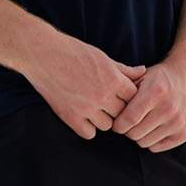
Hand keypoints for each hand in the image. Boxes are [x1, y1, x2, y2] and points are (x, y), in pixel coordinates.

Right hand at [27, 34, 145, 139]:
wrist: (44, 54)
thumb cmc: (74, 52)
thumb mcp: (103, 57)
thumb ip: (123, 69)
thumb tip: (142, 72)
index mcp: (113, 79)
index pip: (134, 98)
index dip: (129, 97)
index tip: (122, 95)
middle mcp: (103, 96)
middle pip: (123, 114)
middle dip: (119, 109)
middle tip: (110, 103)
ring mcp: (86, 108)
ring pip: (107, 126)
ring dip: (104, 119)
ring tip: (96, 109)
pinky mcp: (70, 117)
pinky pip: (89, 133)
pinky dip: (88, 127)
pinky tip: (84, 116)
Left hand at [112, 59, 185, 152]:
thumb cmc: (159, 79)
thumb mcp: (141, 76)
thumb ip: (123, 89)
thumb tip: (107, 107)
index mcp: (156, 91)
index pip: (129, 119)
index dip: (118, 124)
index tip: (116, 122)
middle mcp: (170, 108)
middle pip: (135, 133)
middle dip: (126, 130)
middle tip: (128, 122)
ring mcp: (179, 122)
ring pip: (144, 142)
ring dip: (138, 135)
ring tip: (141, 123)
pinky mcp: (184, 133)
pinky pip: (156, 147)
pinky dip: (151, 140)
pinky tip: (153, 127)